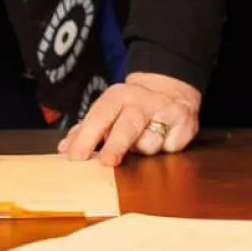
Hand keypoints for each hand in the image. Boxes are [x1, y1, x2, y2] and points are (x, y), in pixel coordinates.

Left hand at [58, 72, 201, 166]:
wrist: (170, 88)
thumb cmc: (131, 106)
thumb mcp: (108, 110)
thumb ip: (86, 129)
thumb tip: (65, 149)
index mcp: (118, 96)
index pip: (100, 115)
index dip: (87, 136)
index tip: (76, 156)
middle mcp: (142, 100)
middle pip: (128, 124)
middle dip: (116, 144)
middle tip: (107, 162)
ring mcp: (166, 110)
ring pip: (150, 142)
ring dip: (144, 149)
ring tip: (143, 140)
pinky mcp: (186, 122)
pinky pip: (171, 147)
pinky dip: (166, 148)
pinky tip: (164, 137)